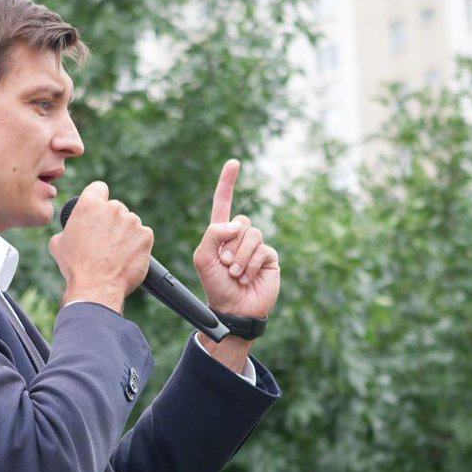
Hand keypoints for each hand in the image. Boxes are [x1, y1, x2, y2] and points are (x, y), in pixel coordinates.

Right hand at [49, 182, 152, 312]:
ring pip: (130, 223)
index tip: (99, 210)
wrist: (96, 287)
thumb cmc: (75, 266)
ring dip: (125, 234)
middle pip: (116, 208)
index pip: (99, 188)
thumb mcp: (58, 242)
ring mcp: (132, 221)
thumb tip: (72, 229)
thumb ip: (68, 227)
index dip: (98, 198)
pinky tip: (126, 257)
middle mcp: (113, 208)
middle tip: (105, 241)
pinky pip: (142, 236)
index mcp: (90, 204)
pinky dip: (137, 245)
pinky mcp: (146, 235)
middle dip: (112, 221)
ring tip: (115, 254)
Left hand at [193, 159, 279, 318]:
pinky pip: (262, 249)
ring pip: (252, 234)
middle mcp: (239, 237)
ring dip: (240, 257)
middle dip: (231, 245)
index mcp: (221, 234)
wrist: (233, 309)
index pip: (223, 203)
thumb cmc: (215, 285)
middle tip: (226, 265)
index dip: (227, 183)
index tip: (234, 163)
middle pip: (240, 221)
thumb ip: (212, 234)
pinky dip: (251, 264)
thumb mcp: (202, 258)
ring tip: (236, 274)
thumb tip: (235, 224)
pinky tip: (248, 277)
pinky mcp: (269, 257)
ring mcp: (256, 246)